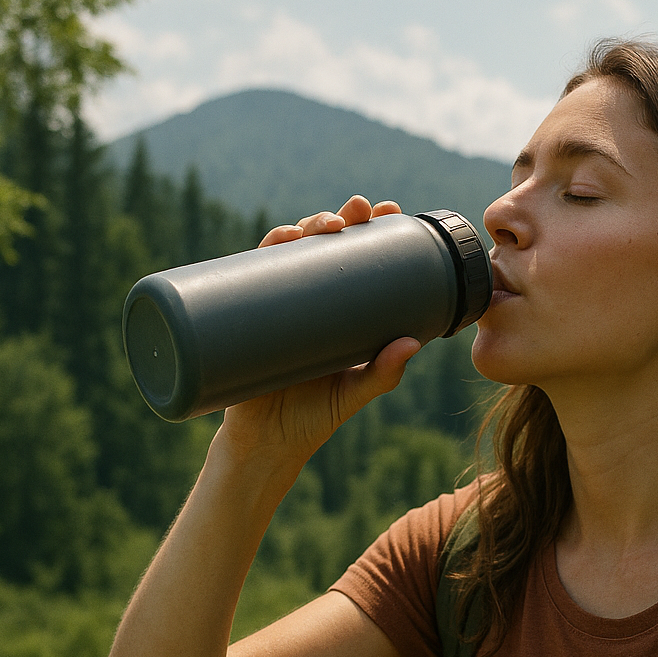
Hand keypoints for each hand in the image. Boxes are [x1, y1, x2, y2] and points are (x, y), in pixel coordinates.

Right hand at [221, 196, 416, 463]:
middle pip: (320, 246)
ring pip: (287, 252)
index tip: (387, 211)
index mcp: (335, 310)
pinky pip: (248, 277)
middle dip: (339, 218)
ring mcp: (273, 306)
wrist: (267, 446)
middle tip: (358, 210)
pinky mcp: (245, 318)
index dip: (368, 229)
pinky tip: (280, 238)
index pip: (353, 259)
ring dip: (304, 226)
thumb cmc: (314, 418)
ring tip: (325, 225)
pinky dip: (262, 251)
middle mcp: (304, 301)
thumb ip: (383, 372)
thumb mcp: (355, 391)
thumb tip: (412, 343)